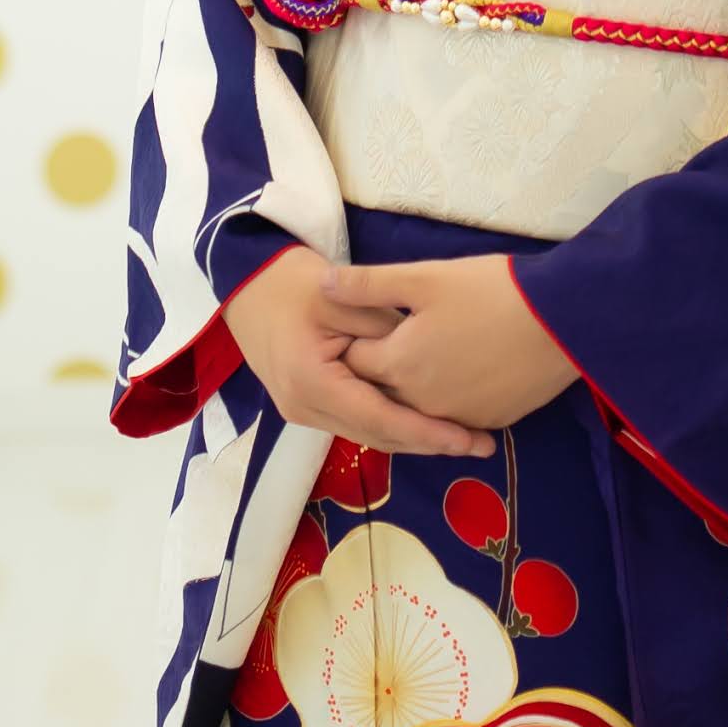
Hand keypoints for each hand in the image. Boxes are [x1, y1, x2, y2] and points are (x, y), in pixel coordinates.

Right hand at [221, 245, 499, 457]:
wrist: (248, 283)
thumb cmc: (294, 283)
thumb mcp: (343, 296)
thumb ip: (384, 328)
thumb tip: (429, 355)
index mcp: (313, 384)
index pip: (380, 419)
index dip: (427, 432)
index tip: (468, 438)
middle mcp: (306, 409)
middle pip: (377, 435)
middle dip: (429, 442)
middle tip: (479, 443)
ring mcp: (303, 412)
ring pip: (368, 433)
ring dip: (413, 437)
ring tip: (461, 437)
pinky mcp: (308, 405)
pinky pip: (357, 421)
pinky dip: (391, 423)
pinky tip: (423, 420)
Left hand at [313, 256, 572, 436]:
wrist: (560, 319)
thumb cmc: (490, 290)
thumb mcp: (425, 278)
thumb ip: (369, 285)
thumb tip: (322, 286)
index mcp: (399, 365)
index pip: (355, 361)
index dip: (352, 339)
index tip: (356, 323)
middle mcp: (420, 403)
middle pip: (382, 391)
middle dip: (376, 370)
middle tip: (386, 339)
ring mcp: (456, 417)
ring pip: (418, 407)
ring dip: (411, 389)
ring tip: (425, 354)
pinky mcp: (489, 421)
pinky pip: (453, 415)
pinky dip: (446, 400)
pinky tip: (458, 371)